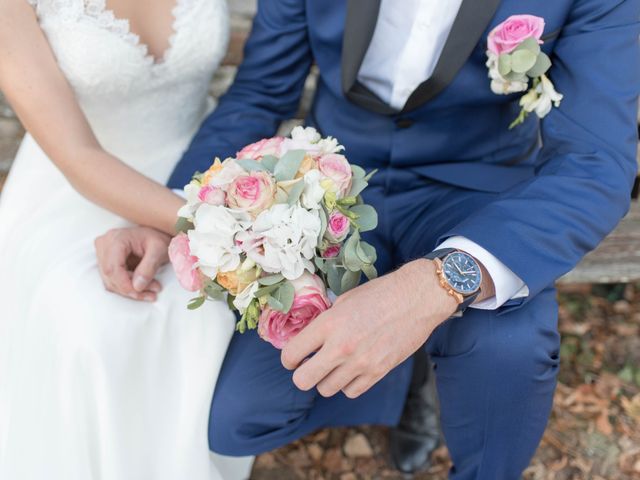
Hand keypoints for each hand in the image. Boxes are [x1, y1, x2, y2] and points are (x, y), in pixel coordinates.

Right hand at [94, 227, 170, 301]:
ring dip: (130, 291)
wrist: (156, 236)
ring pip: (110, 281)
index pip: (112, 268)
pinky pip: (112, 280)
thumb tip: (137, 287)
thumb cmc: (158, 239)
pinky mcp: (105, 261)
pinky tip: (143, 290)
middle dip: (130, 289)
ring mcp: (102, 253)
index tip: (140, 291)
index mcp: (116, 239)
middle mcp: (105, 244)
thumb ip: (149, 268)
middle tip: (152, 293)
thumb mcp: (159, 250)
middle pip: (110, 275)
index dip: (124, 284)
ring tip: (151, 292)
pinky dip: (127, 288)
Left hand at [281, 259, 458, 398]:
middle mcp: (340, 347)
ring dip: (326, 380)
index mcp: (328, 324)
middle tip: (309, 366)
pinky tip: (352, 370)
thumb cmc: (380, 293)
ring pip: (326, 389)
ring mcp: (360, 363)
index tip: (294, 357)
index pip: (292, 353)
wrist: (417, 298)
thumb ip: (326, 321)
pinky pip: (351, 392)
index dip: (289, 358)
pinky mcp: (378, 372)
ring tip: (334, 366)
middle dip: (302, 375)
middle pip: (303, 380)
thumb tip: (311, 338)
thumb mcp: (345, 300)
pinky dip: (348, 384)